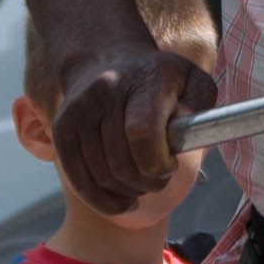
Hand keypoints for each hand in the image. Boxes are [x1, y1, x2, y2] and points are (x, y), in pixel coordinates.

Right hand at [51, 45, 217, 213]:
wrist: (107, 60)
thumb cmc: (160, 80)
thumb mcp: (191, 80)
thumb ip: (201, 102)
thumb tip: (188, 128)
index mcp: (145, 78)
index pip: (142, 133)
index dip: (157, 162)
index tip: (170, 165)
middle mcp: (106, 91)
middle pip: (122, 162)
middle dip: (147, 182)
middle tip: (159, 179)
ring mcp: (79, 110)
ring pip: (102, 176)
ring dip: (128, 192)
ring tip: (143, 185)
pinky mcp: (62, 129)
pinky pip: (80, 180)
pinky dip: (103, 201)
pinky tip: (124, 203)